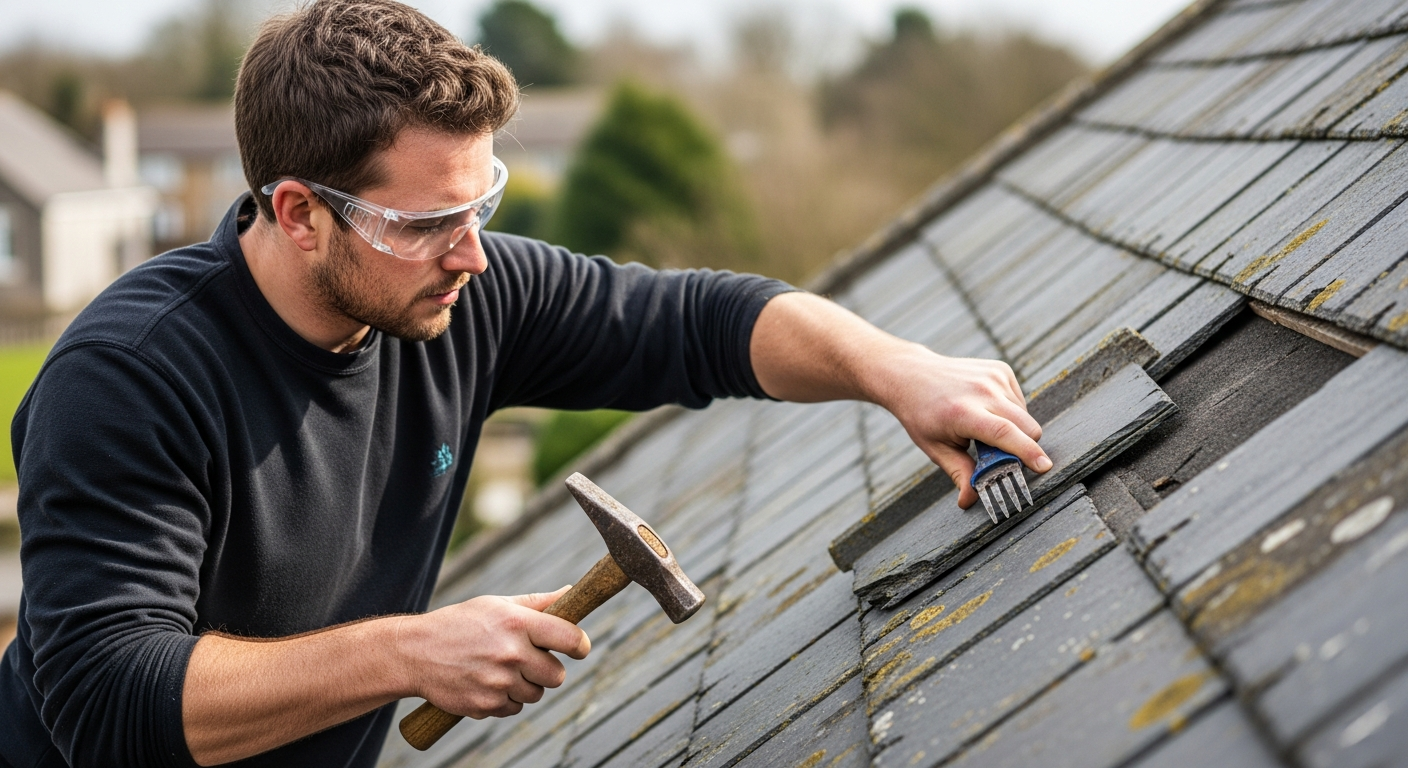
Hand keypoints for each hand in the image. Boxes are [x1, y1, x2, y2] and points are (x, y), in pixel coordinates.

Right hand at [395, 586, 590, 718]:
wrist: (415, 653)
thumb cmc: (460, 624)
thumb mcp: (497, 605)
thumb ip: (538, 603)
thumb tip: (571, 593)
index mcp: (517, 623)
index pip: (570, 638)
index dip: (581, 645)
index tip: (580, 648)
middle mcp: (511, 653)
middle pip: (557, 675)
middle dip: (548, 669)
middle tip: (529, 660)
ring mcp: (499, 682)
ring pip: (536, 693)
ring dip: (525, 685)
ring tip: (501, 669)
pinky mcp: (487, 706)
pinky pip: (514, 708)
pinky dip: (506, 699)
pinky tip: (487, 682)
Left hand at [876, 345, 1050, 508]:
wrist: (911, 375)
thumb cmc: (922, 415)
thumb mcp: (935, 448)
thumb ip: (959, 473)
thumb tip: (969, 501)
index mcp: (963, 412)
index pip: (1005, 433)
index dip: (1027, 452)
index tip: (1044, 467)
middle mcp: (982, 391)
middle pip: (1026, 426)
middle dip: (1023, 447)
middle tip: (998, 454)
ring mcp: (994, 377)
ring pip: (1025, 415)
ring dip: (1014, 429)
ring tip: (983, 427)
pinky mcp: (1001, 369)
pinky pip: (1019, 400)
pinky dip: (1010, 411)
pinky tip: (986, 409)